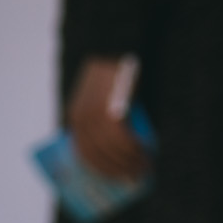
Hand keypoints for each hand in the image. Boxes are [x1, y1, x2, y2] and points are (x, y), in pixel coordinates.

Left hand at [67, 55, 149, 181]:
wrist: (119, 43)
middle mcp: (81, 117)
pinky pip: (124, 140)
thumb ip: (108, 122)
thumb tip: (121, 156)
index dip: (99, 169)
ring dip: (129, 165)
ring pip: (111, 151)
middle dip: (117, 171)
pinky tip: (146, 157)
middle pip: (97, 156)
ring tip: (144, 170)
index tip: (113, 180)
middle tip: (134, 179)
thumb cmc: (117, 74)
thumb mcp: (104, 98)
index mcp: (76, 116)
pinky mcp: (112, 109)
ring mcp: (95, 114)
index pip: (83, 153)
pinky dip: (136, 152)